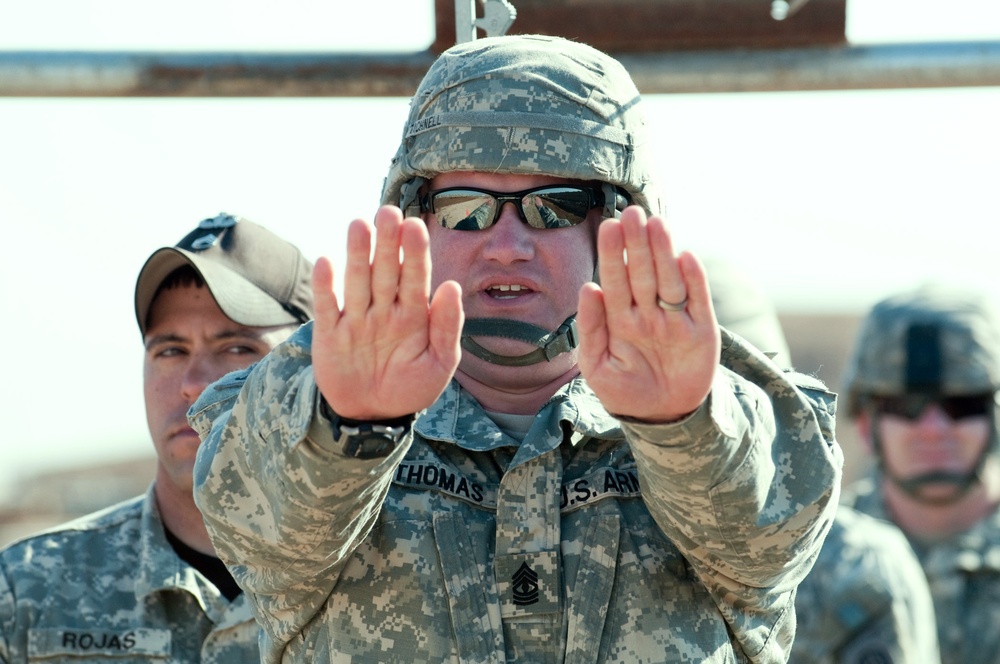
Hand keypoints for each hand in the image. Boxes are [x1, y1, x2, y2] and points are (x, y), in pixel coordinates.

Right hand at [312, 206, 463, 419]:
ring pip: (357, 282)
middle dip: (387, 243)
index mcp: (414, 314)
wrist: (373, 416)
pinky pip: (327, 308)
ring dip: (357, 255)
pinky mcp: (330, 335)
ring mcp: (357, 320)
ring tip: (359, 225)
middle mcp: (384, 310)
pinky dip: (325, 287)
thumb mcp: (439, 363)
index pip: (415, 277)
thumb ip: (448, 327)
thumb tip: (452, 287)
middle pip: (385, 271)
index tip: (416, 225)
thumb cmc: (410, 387)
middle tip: (388, 211)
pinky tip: (325, 262)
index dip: (415, 252)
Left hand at [577, 206, 719, 421]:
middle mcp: (647, 312)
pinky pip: (697, 300)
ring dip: (663, 252)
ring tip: (657, 224)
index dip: (612, 253)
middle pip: (642, 272)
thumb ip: (591, 327)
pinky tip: (686, 257)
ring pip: (668, 279)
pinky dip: (693, 280)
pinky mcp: (701, 330)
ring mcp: (675, 319)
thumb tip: (588, 287)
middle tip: (631, 212)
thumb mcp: (597, 365)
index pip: (615, 279)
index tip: (608, 226)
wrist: (661, 418)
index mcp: (620, 318)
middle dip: (637, 243)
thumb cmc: (624, 392)